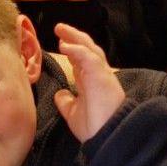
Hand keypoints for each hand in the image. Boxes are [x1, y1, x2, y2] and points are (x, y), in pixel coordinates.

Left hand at [51, 24, 127, 142]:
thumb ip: (67, 102)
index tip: (62, 42)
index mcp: (92, 83)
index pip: (84, 60)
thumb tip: (59, 93)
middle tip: (59, 28)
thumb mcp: (73, 113)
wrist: (106, 137)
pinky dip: (78, 50)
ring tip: (61, 30)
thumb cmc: (94, 128)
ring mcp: (102, 74)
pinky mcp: (102, 76)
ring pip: (91, 49)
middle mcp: (98, 75)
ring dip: (76, 38)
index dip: (73, 50)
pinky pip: (90, 58)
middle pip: (88, 49)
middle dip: (74, 37)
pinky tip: (66, 45)